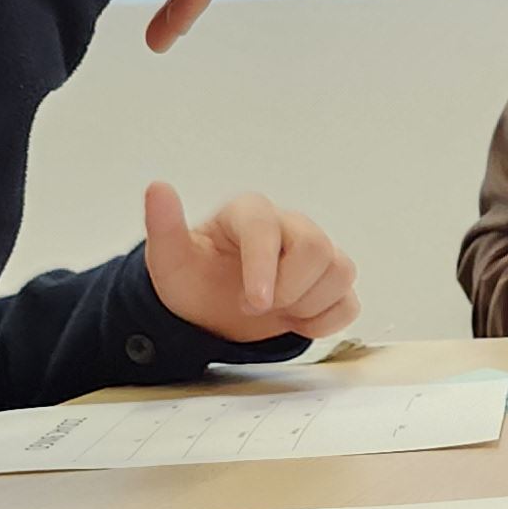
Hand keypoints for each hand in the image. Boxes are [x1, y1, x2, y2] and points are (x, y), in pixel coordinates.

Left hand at [139, 182, 359, 345]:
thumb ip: (164, 226)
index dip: (264, 266)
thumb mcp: (170, 260)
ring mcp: (315, 254)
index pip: (268, 227)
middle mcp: (288, 226)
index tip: (254, 303)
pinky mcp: (330, 283)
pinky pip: (349, 302)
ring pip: (340, 272)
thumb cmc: (194, 280)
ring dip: (306, 305)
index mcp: (249, 214)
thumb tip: (158, 187)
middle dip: (288, 289)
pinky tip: (296, 321)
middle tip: (254, 307)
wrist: (211, 310)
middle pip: (317, 248)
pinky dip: (325, 320)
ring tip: (274, 312)